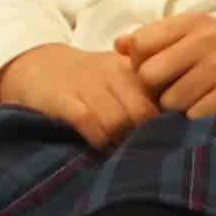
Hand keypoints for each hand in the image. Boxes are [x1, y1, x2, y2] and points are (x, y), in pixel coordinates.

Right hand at [0, 42, 154, 147]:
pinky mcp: (63, 98)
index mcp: (131, 68)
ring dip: (118, 142)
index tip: (164, 138)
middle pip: (143, 114)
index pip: (162, 97)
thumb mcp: (119, 77)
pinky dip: (96, 139)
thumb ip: (147, 95)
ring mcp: (87, 85)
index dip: (165, 122)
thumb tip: (179, 128)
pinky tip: (95, 144)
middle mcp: (112, 73)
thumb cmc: (88, 80)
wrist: (36, 65)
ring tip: (116, 150)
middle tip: (137, 149)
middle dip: (142, 136)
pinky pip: (88, 123)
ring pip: (118, 121)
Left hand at [124, 14, 215, 117]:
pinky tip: (215, 110)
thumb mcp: (202, 34)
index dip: (140, 66)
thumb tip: (118, 45)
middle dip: (157, 92)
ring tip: (202, 101)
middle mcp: (204, 39)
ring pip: (170, 101)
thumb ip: (159, 38)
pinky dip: (200, 119)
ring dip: (180, 109)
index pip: (139, 44)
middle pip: (148, 76)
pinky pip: (195, 115)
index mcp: (193, 22)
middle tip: (176, 95)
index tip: (157, 75)